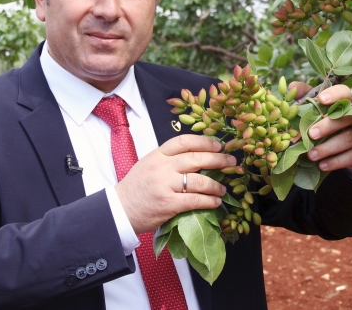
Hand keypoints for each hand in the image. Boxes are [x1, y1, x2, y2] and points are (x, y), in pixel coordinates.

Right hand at [115, 135, 233, 233]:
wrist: (120, 209)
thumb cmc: (137, 187)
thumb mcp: (149, 164)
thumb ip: (169, 159)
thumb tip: (199, 157)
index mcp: (157, 154)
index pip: (184, 141)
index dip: (204, 142)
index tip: (218, 146)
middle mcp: (162, 167)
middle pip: (196, 159)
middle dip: (218, 160)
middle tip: (231, 163)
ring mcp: (165, 185)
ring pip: (199, 181)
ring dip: (216, 185)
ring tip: (223, 188)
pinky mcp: (168, 204)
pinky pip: (195, 200)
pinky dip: (209, 201)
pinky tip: (216, 202)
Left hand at [289, 82, 351, 171]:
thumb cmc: (330, 123)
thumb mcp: (317, 110)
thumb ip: (305, 98)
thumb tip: (292, 87)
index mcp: (346, 102)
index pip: (344, 92)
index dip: (334, 95)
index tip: (321, 100)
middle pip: (346, 117)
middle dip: (327, 126)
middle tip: (311, 134)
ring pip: (349, 138)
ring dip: (328, 148)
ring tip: (311, 155)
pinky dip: (335, 161)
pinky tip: (322, 165)